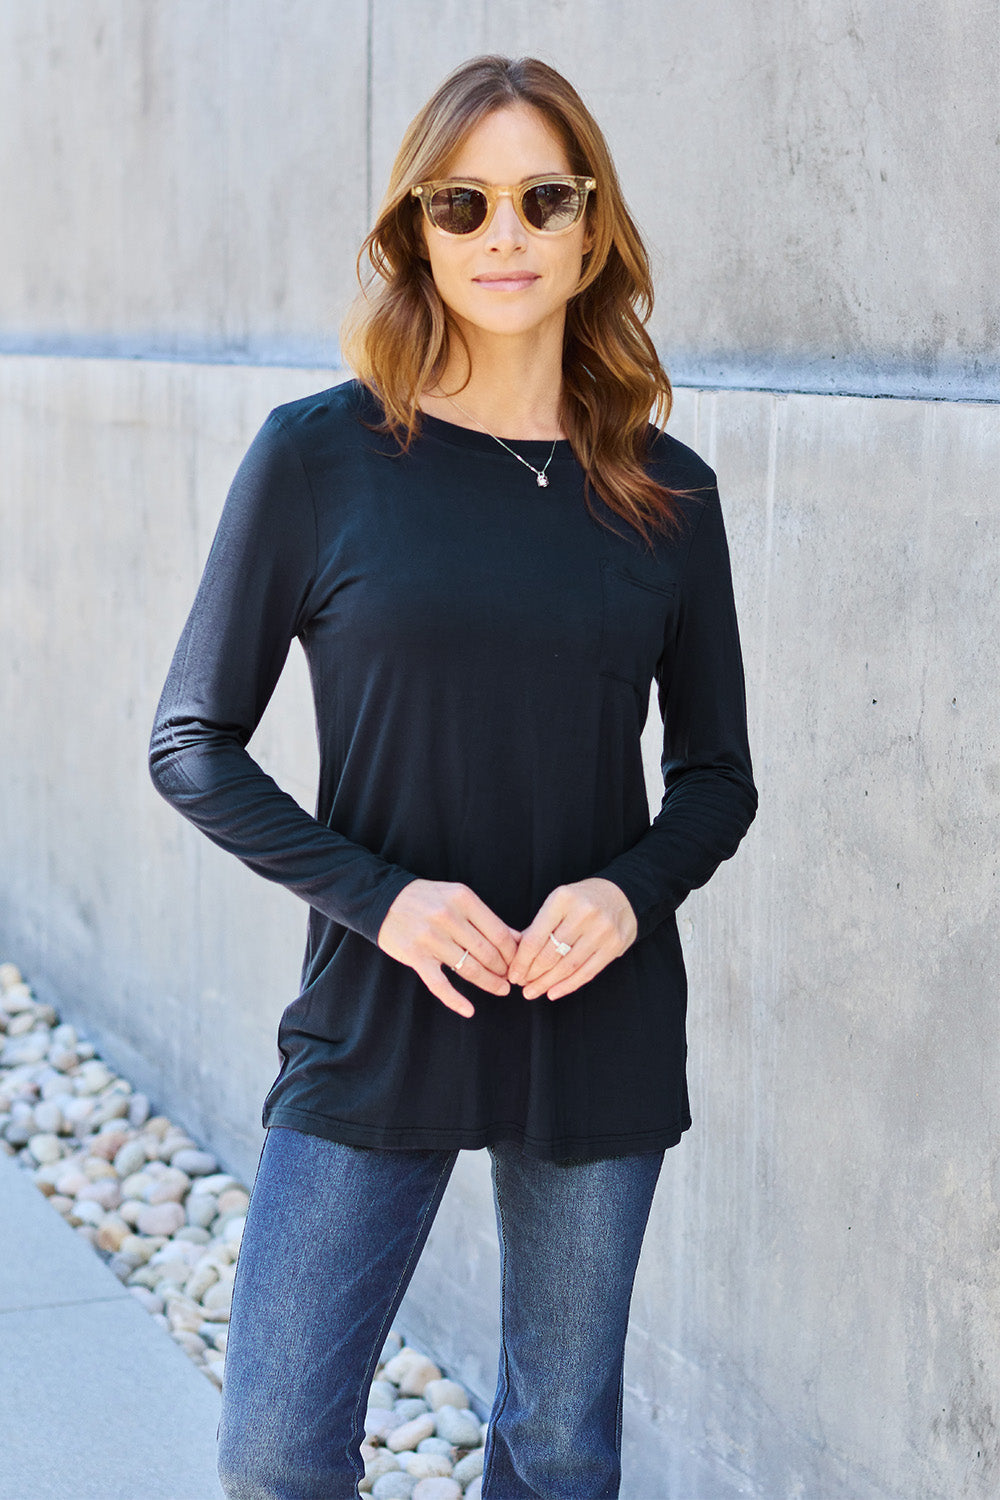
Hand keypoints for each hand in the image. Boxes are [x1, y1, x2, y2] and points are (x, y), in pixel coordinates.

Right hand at [377, 879, 520, 1018]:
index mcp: (463, 899)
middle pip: (487, 952)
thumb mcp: (457, 897)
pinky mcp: (415, 956)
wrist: (383, 899)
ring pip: (468, 969)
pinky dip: (455, 1000)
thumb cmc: (427, 899)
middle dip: (504, 969)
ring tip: (500, 989)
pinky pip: (439, 984)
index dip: (513, 953)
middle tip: (511, 979)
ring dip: (489, 982)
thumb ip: (486, 918)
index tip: (519, 963)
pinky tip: (468, 1010)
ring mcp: (430, 938)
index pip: (499, 933)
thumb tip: (520, 939)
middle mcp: (448, 917)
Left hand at [508, 878, 636, 1000]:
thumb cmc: (582, 900)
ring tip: (534, 991)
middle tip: (522, 985)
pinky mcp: (615, 945)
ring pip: (568, 966)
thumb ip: (538, 926)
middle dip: (532, 974)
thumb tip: (515, 955)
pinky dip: (568, 986)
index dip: (521, 960)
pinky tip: (554, 992)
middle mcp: (583, 913)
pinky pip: (588, 972)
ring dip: (547, 983)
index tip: (513, 974)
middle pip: (551, 954)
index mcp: (563, 899)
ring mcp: (601, 930)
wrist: (622, 895)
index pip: (535, 937)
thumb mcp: (558, 902)